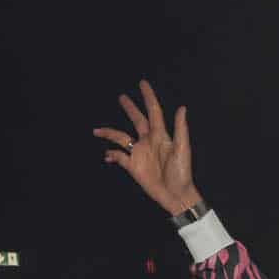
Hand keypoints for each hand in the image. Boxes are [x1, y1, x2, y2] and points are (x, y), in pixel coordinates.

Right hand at [93, 79, 201, 215]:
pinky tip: (106, 155)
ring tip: (96, 130)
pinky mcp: (134, 167)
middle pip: (137, 120)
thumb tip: (182, 107)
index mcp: (161, 135)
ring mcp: (140, 153)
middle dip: (130, 109)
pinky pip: (119, 157)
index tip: (142, 83)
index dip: (148, 97)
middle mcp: (149, 141)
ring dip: (109, 133)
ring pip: (121, 138)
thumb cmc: (182, 173)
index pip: (153, 111)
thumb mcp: (182, 149)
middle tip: (122, 97)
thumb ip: (180, 129)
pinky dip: (111, 155)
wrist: (176, 195)